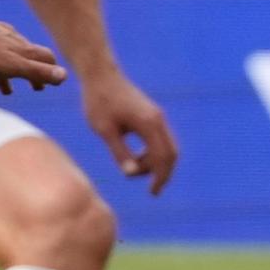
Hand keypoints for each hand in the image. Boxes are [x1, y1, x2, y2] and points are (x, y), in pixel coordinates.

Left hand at [0, 6, 66, 93]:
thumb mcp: (13, 66)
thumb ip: (37, 71)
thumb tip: (64, 76)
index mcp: (24, 49)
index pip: (47, 58)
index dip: (53, 70)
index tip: (54, 83)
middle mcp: (14, 41)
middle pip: (30, 57)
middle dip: (34, 73)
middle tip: (36, 88)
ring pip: (9, 57)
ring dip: (11, 74)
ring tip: (7, 91)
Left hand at [81, 67, 176, 193]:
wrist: (100, 76)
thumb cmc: (98, 102)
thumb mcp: (104, 130)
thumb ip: (119, 151)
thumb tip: (130, 173)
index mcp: (149, 124)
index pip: (163, 157)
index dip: (160, 177)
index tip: (153, 193)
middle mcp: (158, 120)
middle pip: (171, 154)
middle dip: (162, 173)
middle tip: (151, 189)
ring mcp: (157, 117)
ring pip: (167, 147)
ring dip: (154, 162)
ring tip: (131, 168)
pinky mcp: (152, 115)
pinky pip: (160, 140)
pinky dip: (153, 153)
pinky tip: (136, 158)